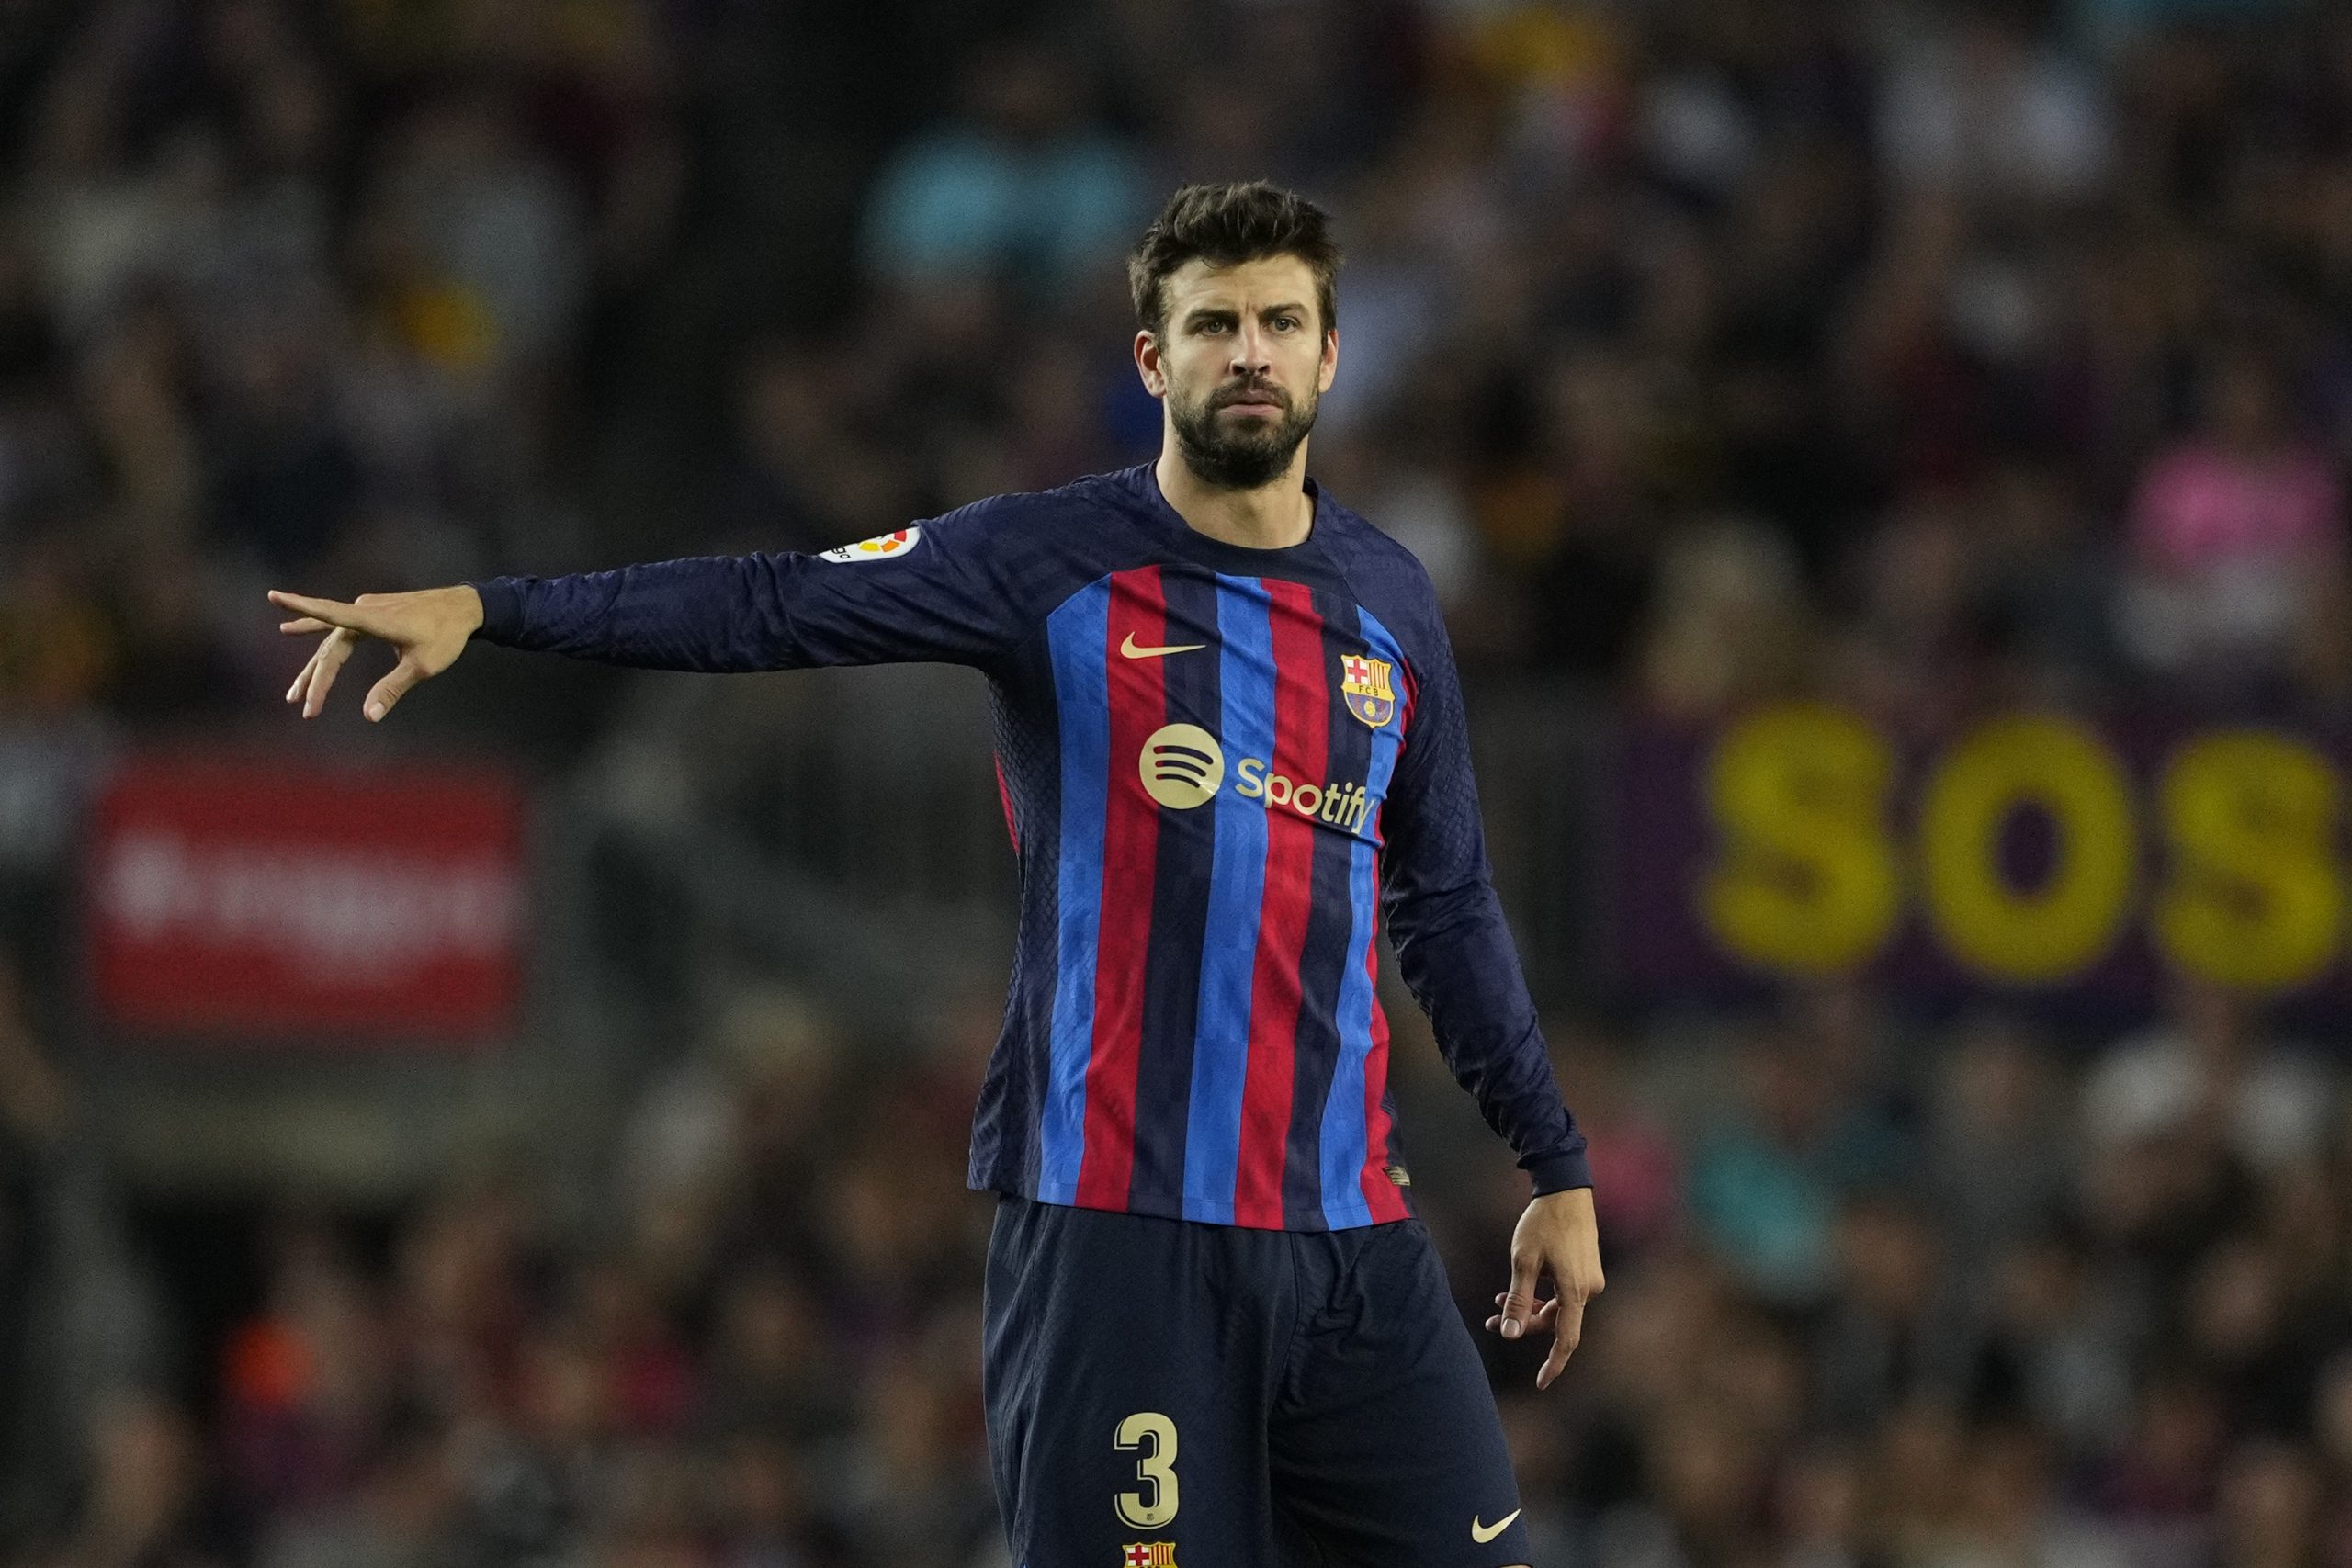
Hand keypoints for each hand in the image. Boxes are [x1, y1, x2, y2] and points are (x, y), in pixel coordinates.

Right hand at [270, 586, 483, 721]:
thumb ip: (393, 689)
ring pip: (332, 641)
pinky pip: (338, 627)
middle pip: (330, 648)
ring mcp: (366, 610)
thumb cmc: (446, 636)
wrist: (463, 608)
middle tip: (302, 706)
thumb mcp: (423, 667)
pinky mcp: (370, 612)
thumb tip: (369, 715)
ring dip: (316, 667)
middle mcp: (364, 611)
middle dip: (316, 678)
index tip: (274, 596)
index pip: (330, 614)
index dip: (301, 609)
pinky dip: (316, 630)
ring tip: (294, 693)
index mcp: (374, 619)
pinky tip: (291, 630)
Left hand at [1484, 1186, 1603, 1389]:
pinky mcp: (1587, 1269)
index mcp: (1575, 1290)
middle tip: (1492, 1321)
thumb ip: (1518, 1300)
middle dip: (1524, 1324)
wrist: (1566, 1190)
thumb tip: (1510, 1334)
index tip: (1541, 1383)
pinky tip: (1521, 1287)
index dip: (1554, 1364)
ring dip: (1531, 1309)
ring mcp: (1591, 1279)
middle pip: (1556, 1322)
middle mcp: (1589, 1289)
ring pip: (1558, 1307)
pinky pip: (1564, 1294)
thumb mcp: (1523, 1261)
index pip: (1566, 1339)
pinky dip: (1542, 1296)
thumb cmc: (1543, 1223)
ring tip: (1499, 1300)